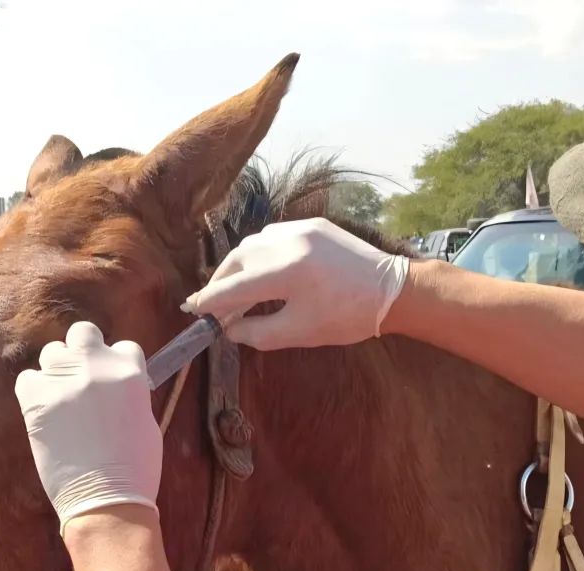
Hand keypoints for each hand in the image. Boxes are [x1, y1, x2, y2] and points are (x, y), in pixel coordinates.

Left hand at [15, 321, 161, 530]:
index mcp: (130, 372)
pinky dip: (34, 393)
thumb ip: (129, 395)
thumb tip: (115, 388)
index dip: (114, 363)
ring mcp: (64, 381)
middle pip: (82, 333)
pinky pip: (27, 379)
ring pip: (52, 353)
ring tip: (62, 401)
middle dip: (82, 352)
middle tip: (81, 379)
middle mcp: (97, 367)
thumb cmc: (135, 470)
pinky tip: (45, 414)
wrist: (106, 500)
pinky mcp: (36, 400)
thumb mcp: (146, 422)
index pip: (122, 346)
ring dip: (57, 372)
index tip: (109, 379)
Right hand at [182, 217, 409, 349]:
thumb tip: (230, 329)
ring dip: (238, 266)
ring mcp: (299, 229)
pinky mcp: (312, 224)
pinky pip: (273, 237)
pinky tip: (262, 271)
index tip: (192, 310)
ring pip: (252, 245)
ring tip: (235, 289)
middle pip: (236, 260)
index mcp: (284, 273)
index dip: (209, 301)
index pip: (232, 288)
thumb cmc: (345, 318)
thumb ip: (256, 333)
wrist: (392, 290)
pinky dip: (259, 254)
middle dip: (220, 282)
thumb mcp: (298, 333)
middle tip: (212, 304)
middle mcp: (286, 243)